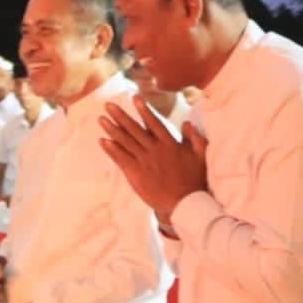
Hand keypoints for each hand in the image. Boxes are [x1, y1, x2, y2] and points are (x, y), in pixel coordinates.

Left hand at [99, 101, 208, 219]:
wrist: (185, 203)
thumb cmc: (195, 181)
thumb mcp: (200, 157)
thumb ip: (195, 138)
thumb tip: (187, 123)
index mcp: (169, 144)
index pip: (154, 123)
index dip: (144, 110)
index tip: (134, 98)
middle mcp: (155, 150)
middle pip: (134, 129)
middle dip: (120, 116)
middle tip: (108, 105)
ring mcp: (144, 162)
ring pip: (125, 142)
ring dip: (112, 130)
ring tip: (101, 119)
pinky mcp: (136, 174)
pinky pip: (121, 159)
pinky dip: (112, 150)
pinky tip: (103, 141)